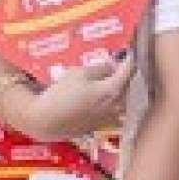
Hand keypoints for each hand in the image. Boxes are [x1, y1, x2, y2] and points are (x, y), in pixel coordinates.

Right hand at [13, 50, 134, 139]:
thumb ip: (100, 68)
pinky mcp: (100, 126)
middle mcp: (115, 106)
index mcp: (112, 90)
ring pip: (123, 102)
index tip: (131, 53)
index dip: (130, 61)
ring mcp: (108, 118)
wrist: (47, 121)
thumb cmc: (61, 94)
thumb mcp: (79, 73)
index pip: (128, 72)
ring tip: (115, 82)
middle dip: (127, 76)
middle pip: (129, 89)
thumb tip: (113, 65)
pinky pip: (115, 113)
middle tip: (122, 66)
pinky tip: (106, 98)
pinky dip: (115, 103)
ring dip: (122, 91)